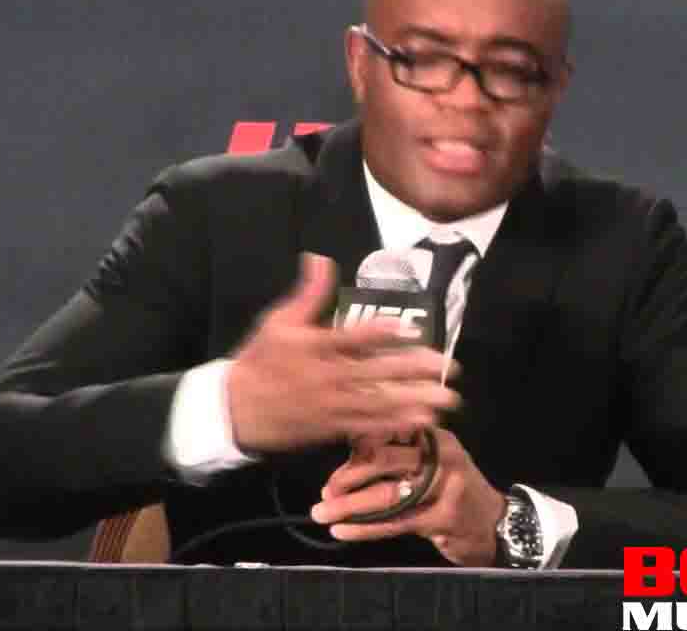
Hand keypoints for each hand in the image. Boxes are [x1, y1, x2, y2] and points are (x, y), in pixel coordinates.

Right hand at [224, 253, 460, 454]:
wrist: (237, 409)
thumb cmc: (261, 360)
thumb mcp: (278, 321)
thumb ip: (307, 293)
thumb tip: (319, 258)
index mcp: (314, 347)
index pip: (353, 338)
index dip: (383, 335)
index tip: (413, 331)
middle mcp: (326, 377)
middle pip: (376, 374)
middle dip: (414, 372)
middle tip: (449, 368)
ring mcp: (331, 406)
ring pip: (378, 404)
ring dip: (414, 401)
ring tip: (446, 398)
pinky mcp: (332, 427)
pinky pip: (368, 427)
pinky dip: (395, 424)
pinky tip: (421, 421)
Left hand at [310, 427, 506, 566]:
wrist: (495, 525)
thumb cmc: (453, 492)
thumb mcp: (430, 464)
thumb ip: (396, 457)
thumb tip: (347, 460)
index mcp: (433, 435)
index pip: (387, 431)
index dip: (356, 446)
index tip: (337, 463)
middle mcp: (441, 454)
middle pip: (384, 460)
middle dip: (347, 476)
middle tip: (325, 490)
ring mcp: (445, 486)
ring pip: (387, 494)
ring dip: (348, 505)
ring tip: (322, 512)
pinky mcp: (443, 517)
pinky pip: (395, 522)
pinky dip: (364, 527)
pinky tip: (342, 531)